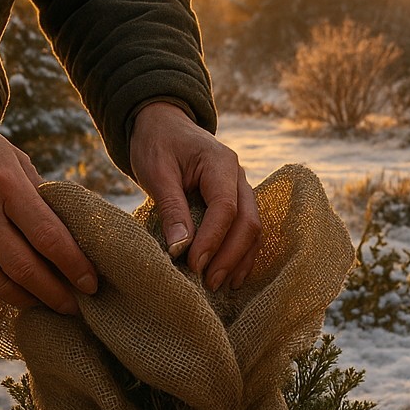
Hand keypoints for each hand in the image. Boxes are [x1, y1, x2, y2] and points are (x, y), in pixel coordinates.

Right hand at [0, 98, 96, 313]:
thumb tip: (69, 228)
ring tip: (44, 302)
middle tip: (75, 307)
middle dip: (56, 294)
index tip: (91, 284)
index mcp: (5, 184)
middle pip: (26, 270)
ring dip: (26, 299)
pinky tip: (2, 285)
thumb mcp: (9, 155)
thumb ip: (38, 191)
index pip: (49, 237)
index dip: (75, 266)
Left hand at [129, 101, 260, 290]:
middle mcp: (239, 176)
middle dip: (230, 256)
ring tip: (221, 285)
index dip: (212, 240)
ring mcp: (242, 188)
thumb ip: (171, 208)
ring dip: (239, 259)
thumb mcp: (156, 172)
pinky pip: (246, 229)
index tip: (193, 265)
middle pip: (248, 222)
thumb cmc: (157, 144)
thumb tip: (179, 249)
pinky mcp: (236, 200)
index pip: (225, 208)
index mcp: (221, 163)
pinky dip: (241, 253)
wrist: (163, 123)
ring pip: (253, 228)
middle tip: (209, 283)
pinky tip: (231, 274)